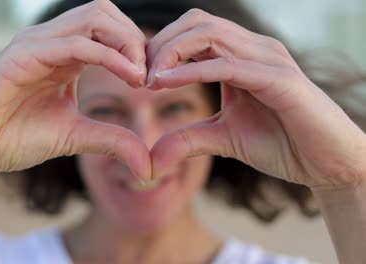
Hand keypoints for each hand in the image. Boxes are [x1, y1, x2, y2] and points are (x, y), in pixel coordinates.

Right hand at [0, 0, 150, 180]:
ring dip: (127, 42)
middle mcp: (52, 42)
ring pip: (94, 16)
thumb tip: (148, 165)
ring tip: (141, 75)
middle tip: (150, 74)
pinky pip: (75, 43)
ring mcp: (37, 44)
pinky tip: (127, 76)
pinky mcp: (22, 54)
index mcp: (65, 55)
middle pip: (106, 12)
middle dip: (136, 39)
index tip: (153, 80)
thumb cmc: (13, 137)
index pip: (110, 29)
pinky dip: (108, 55)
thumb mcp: (75, 137)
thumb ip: (112, 141)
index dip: (138, 48)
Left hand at [147, 9, 365, 189]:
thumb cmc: (282, 144)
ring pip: (209, 33)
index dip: (161, 47)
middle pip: (196, 22)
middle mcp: (254, 48)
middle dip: (160, 44)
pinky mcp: (279, 79)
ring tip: (148, 79)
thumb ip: (188, 139)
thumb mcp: (223, 138)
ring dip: (171, 52)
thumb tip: (152, 157)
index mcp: (241, 55)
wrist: (327, 164)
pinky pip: (227, 64)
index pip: (193, 31)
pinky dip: (192, 71)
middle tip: (139, 73)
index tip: (139, 75)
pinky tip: (164, 84)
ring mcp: (268, 59)